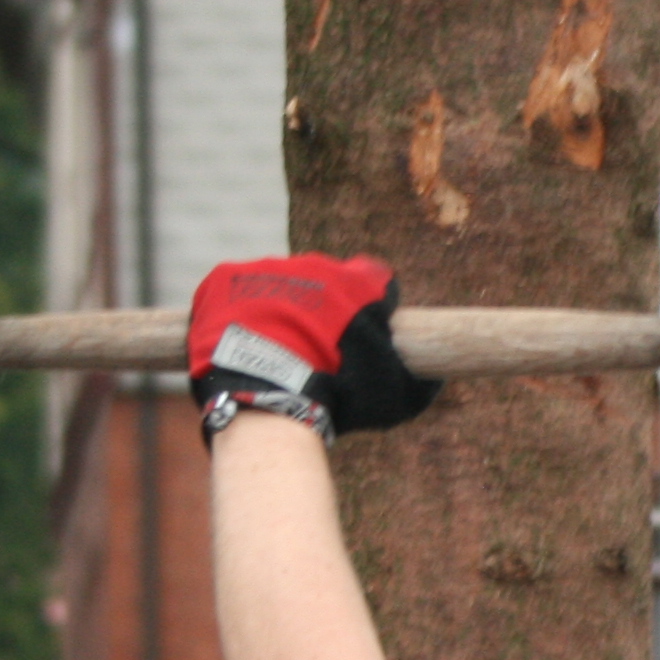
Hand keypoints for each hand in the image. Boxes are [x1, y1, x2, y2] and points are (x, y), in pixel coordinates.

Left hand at [187, 254, 440, 440]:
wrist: (268, 392)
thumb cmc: (338, 393)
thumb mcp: (396, 394)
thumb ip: (419, 378)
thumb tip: (434, 376)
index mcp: (359, 283)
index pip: (374, 278)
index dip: (370, 304)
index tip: (363, 331)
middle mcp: (315, 264)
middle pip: (322, 280)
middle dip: (321, 307)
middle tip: (316, 347)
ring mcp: (267, 268)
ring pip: (277, 283)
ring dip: (279, 308)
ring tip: (274, 348)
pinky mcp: (225, 278)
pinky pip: (234, 290)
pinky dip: (238, 311)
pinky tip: (243, 339)